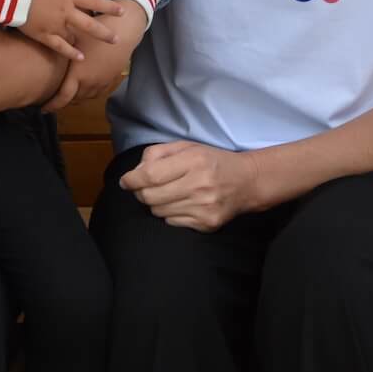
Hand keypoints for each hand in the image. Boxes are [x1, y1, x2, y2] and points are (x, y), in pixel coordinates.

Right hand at [19, 0, 120, 60]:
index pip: (94, 1)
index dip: (108, 6)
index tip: (121, 11)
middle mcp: (66, 11)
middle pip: (90, 24)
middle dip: (105, 32)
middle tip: (116, 39)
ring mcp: (55, 24)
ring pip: (76, 36)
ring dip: (86, 42)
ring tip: (94, 50)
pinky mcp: (43, 35)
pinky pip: (59, 46)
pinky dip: (70, 52)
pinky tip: (79, 57)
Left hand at [43, 7, 144, 112]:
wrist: (124, 31)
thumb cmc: (95, 31)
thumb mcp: (73, 37)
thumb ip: (60, 47)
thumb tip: (43, 46)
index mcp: (78, 74)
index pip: (63, 98)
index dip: (53, 106)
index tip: (43, 110)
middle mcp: (90, 82)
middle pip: (74, 99)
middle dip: (63, 102)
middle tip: (52, 99)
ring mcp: (102, 82)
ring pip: (86, 97)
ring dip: (76, 98)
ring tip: (67, 93)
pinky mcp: (110, 79)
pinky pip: (97, 92)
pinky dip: (88, 93)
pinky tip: (83, 86)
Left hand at [119, 141, 262, 231]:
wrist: (247, 182)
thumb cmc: (211, 161)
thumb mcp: (186, 147)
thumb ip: (157, 154)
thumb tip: (134, 173)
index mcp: (194, 161)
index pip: (150, 176)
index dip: (131, 180)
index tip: (126, 181)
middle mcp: (200, 185)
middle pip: (150, 196)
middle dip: (140, 192)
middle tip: (144, 188)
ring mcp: (204, 207)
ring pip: (158, 211)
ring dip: (155, 203)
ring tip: (168, 194)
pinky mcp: (207, 224)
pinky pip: (172, 222)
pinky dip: (169, 214)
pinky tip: (181, 204)